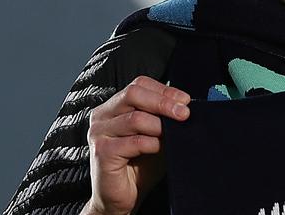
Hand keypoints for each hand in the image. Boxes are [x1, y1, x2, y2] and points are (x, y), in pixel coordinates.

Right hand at [83, 76, 190, 214]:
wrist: (123, 198)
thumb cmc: (140, 164)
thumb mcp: (156, 134)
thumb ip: (164, 118)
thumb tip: (185, 104)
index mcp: (113, 106)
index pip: (139, 84)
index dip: (164, 90)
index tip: (185, 100)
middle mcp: (102, 115)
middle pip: (134, 93)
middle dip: (164, 102)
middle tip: (184, 113)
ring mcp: (99, 132)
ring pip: (136, 118)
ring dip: (160, 125)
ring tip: (172, 134)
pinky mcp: (102, 151)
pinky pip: (134, 141)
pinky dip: (152, 144)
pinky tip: (159, 149)